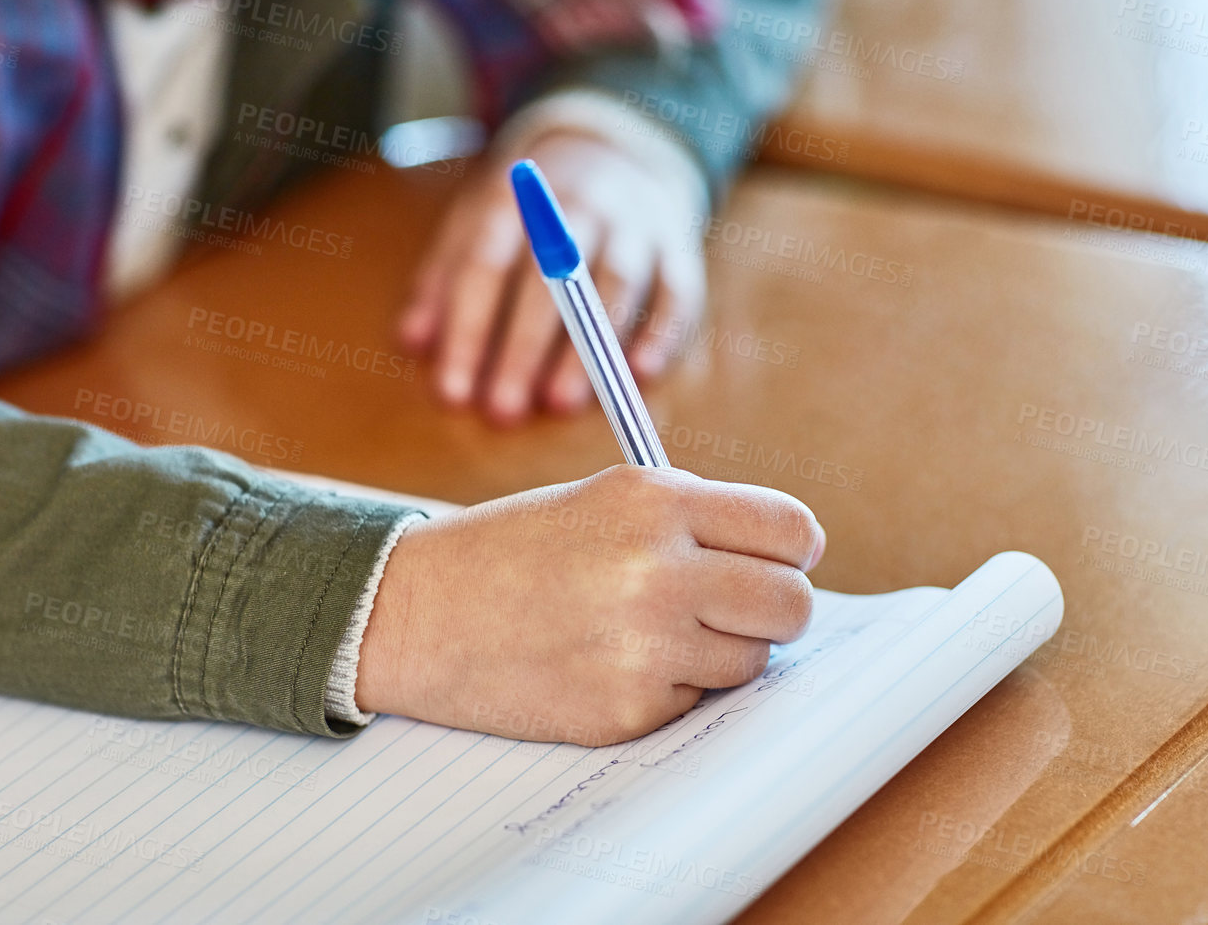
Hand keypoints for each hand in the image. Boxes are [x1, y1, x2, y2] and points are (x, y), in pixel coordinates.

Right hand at [354, 466, 823, 745]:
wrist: (414, 612)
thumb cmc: (512, 551)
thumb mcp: (602, 499)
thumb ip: (694, 519)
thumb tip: (789, 557)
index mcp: (655, 501)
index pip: (791, 530)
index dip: (793, 551)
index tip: (781, 562)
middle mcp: (658, 568)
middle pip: (792, 603)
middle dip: (773, 609)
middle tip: (735, 610)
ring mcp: (646, 644)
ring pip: (752, 660)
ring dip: (720, 653)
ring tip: (653, 633)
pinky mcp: (628, 708)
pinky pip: (697, 703)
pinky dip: (669, 690)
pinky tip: (609, 664)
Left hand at [395, 128, 706, 423]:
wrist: (611, 152)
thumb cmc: (529, 214)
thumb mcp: (475, 224)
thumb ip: (444, 281)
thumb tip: (412, 342)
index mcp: (519, 198)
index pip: (485, 263)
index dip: (466, 330)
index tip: (452, 392)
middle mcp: (581, 204)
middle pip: (549, 278)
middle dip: (523, 348)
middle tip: (501, 411)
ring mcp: (635, 224)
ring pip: (615, 285)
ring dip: (588, 348)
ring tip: (560, 405)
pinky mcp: (679, 248)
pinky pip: (676, 292)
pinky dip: (660, 334)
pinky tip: (636, 376)